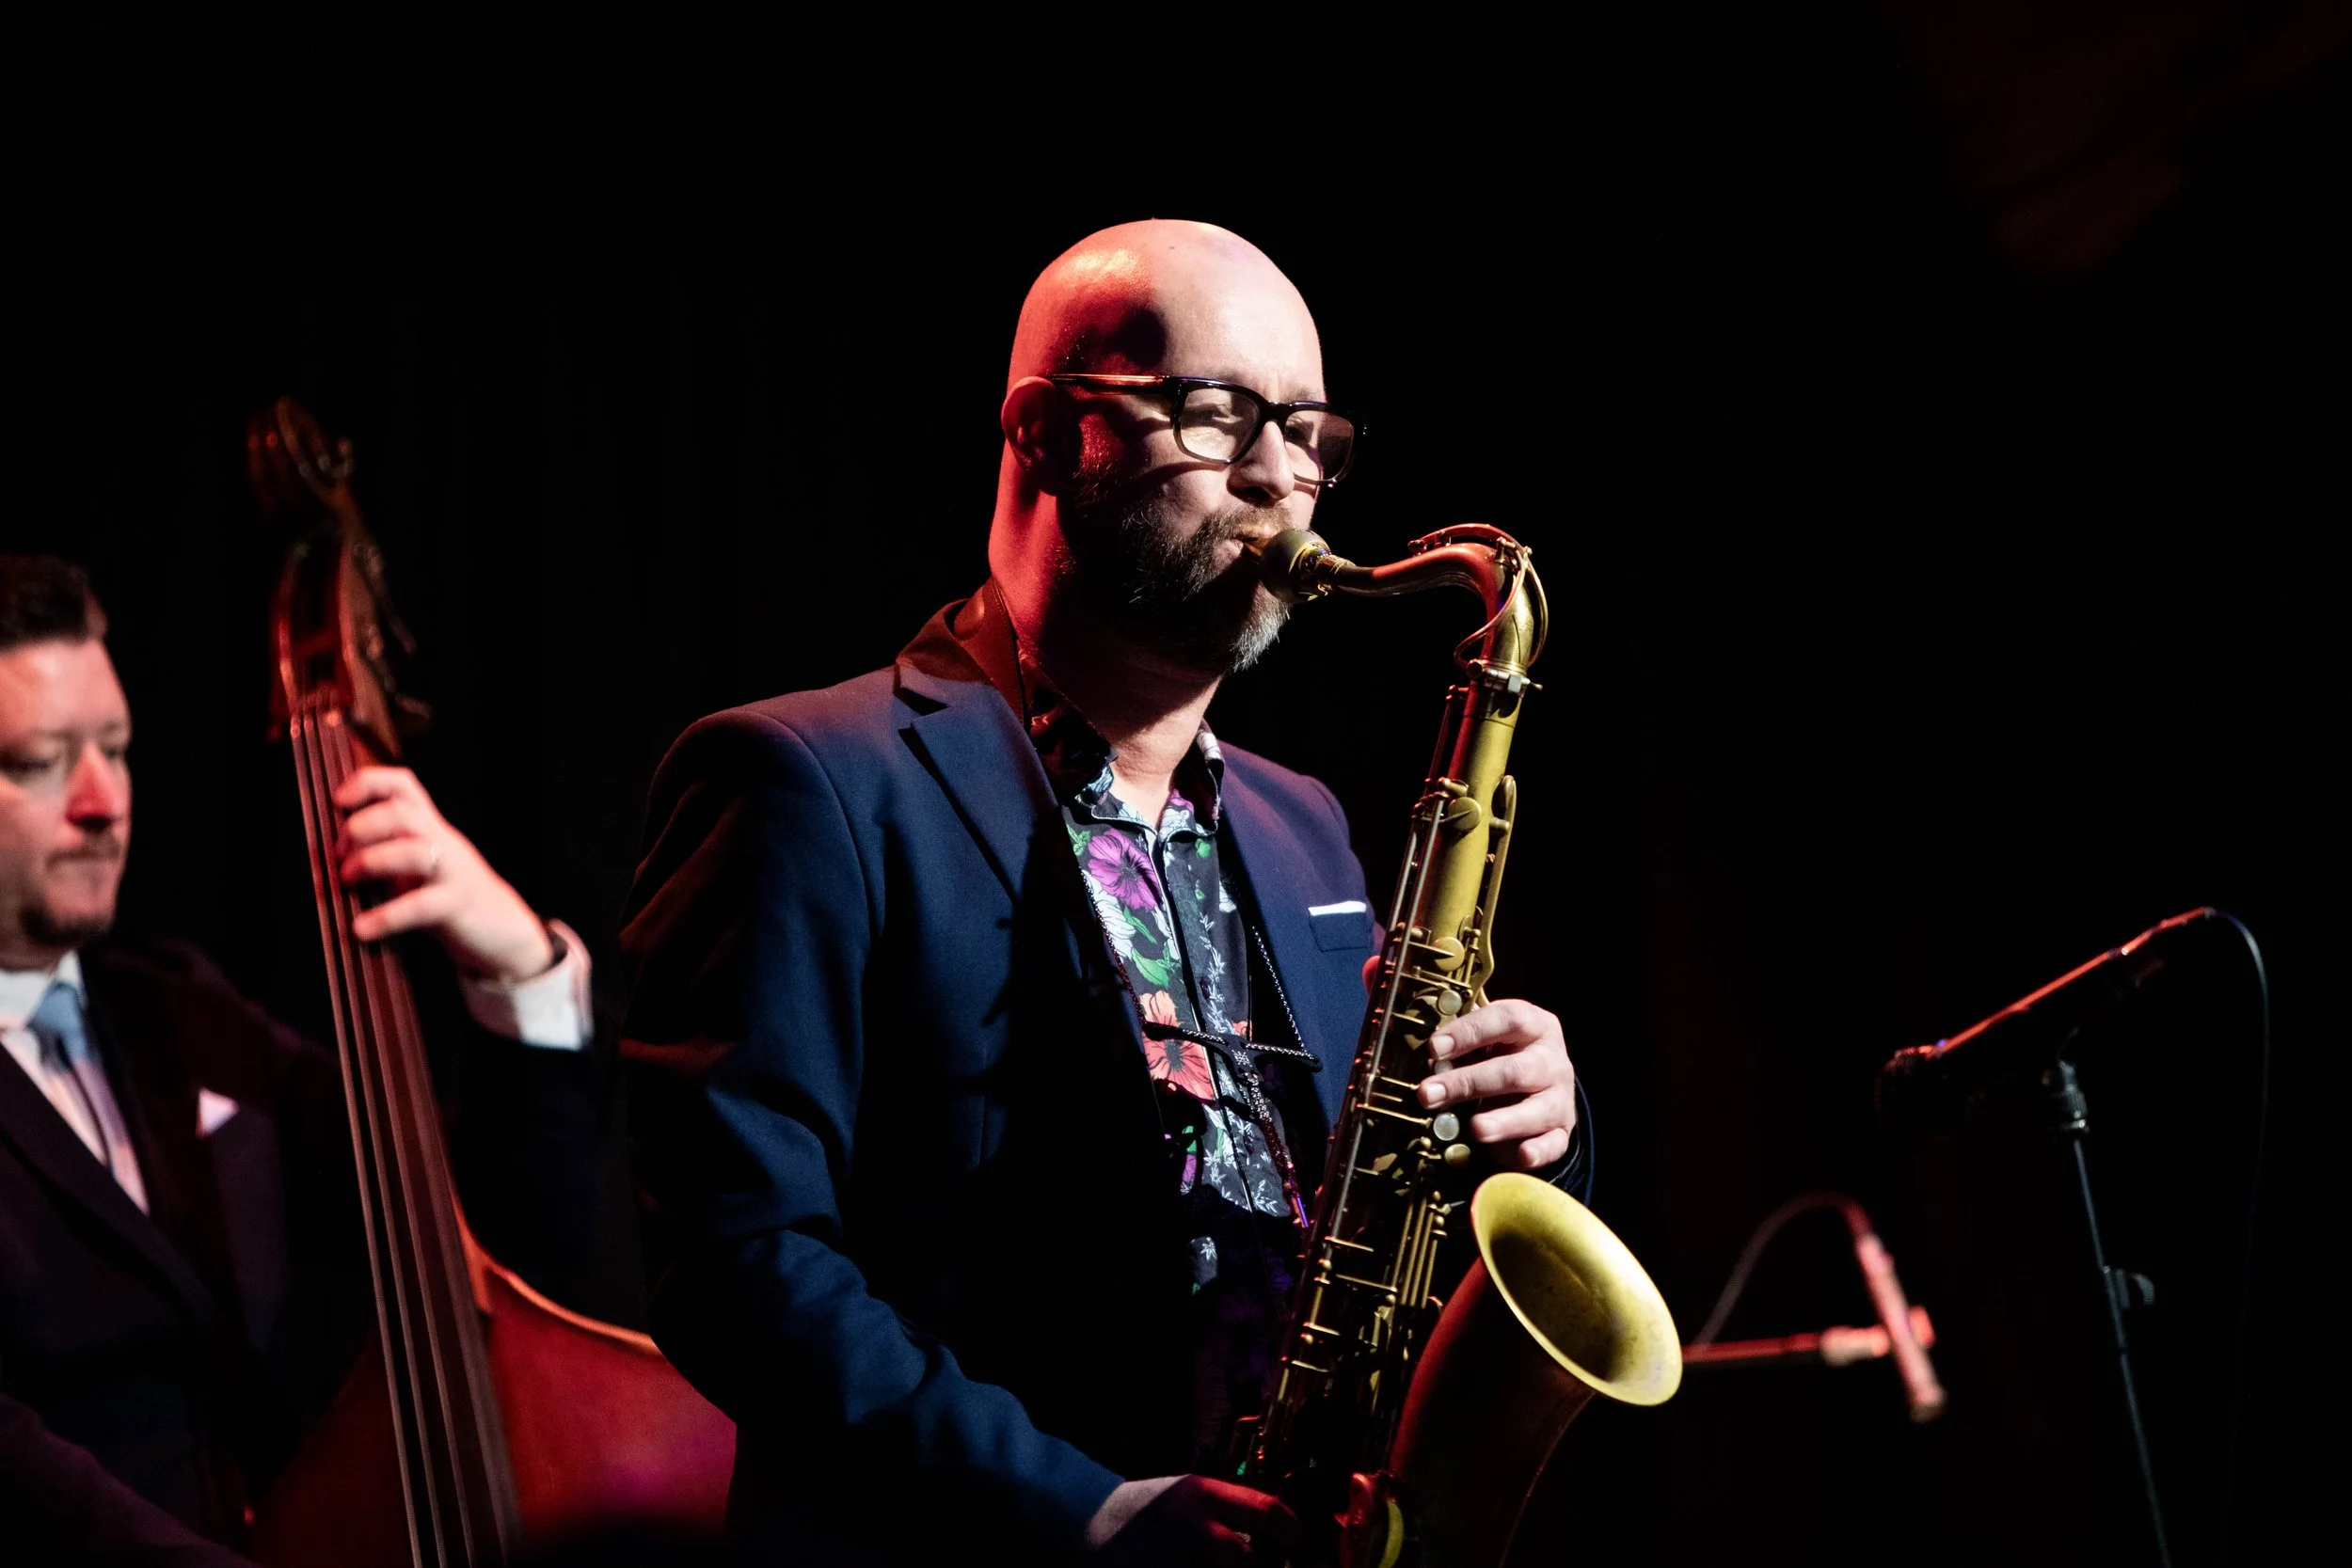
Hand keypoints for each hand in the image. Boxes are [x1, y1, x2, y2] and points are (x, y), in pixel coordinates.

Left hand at [332, 766, 554, 982]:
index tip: (339, 800)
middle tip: (337, 856)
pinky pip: (421, 906)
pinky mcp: (458, 905)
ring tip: (347, 881)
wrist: (502, 928)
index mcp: (429, 827)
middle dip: (360, 829)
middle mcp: (442, 841)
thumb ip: (383, 850)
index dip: (368, 783)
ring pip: (414, 852)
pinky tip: (361, 930)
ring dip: (371, 862)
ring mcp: (453, 872)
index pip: (403, 785)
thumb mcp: (417, 863)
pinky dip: (386, 917)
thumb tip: (324, 856)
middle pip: (402, 814)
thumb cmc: (444, 894)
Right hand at [1085, 1475, 1297, 1565]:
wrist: (1086, 1518)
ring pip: (1227, 1567)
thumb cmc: (1150, 1511)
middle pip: (1245, 1559)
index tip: (1309, 1555)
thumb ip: (1231, 1514)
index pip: (1266, 1512)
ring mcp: (1168, 1556)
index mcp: (1202, 1495)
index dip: (1297, 1538)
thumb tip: (1282, 1541)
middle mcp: (1188, 1524)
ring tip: (1237, 1567)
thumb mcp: (1191, 1496)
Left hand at [1413, 998, 1578, 1170]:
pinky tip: (1521, 1155)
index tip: (1434, 1048)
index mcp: (1535, 1026)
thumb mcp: (1488, 1043)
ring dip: (1503, 1121)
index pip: (1508, 1020)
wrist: (1542, 1086)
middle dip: (1468, 1083)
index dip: (1470, 1032)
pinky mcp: (1562, 1130)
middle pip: (1514, 1070)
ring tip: (1474, 1128)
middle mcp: (1552, 1060)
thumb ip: (1463, 1050)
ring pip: (1537, 1109)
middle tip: (1429, 1093)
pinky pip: (1553, 1143)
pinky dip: (1538, 1151)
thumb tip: (1431, 1064)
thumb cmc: (1504, 1057)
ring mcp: (1560, 1097)